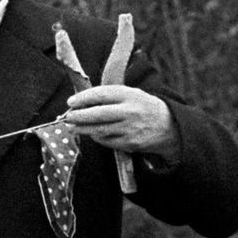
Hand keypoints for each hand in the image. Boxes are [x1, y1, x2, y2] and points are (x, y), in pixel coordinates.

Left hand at [63, 85, 179, 159]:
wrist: (170, 126)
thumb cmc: (144, 108)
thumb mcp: (132, 95)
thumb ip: (111, 97)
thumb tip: (81, 102)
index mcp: (131, 95)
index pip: (101, 94)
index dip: (83, 98)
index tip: (71, 101)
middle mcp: (130, 111)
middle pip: (98, 114)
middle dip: (79, 116)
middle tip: (68, 117)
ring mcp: (130, 128)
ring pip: (99, 130)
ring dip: (82, 129)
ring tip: (72, 127)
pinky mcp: (129, 143)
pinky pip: (106, 141)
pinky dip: (96, 137)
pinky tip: (92, 134)